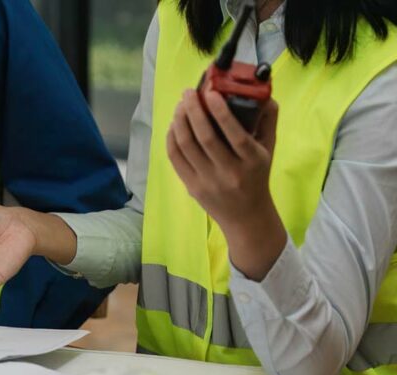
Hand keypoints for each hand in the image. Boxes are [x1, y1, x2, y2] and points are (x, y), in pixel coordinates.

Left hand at [167, 90, 286, 279]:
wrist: (246, 216)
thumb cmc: (257, 176)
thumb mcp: (269, 149)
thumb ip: (267, 121)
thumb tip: (265, 93)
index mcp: (252, 160)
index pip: (235, 134)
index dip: (220, 112)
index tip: (210, 93)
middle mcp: (229, 172)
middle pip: (205, 138)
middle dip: (193, 111)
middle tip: (187, 93)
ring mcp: (208, 181)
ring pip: (187, 147)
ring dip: (179, 122)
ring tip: (180, 106)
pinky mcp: (191, 187)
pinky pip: (176, 159)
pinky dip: (171, 139)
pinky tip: (174, 125)